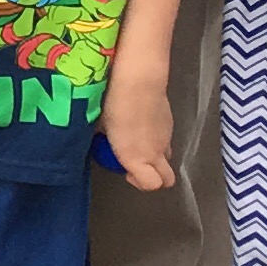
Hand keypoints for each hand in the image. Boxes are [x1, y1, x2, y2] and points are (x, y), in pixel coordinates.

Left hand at [101, 72, 176, 191]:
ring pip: (166, 157)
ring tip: (136, 139)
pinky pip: (166, 139)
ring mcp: (166, 138)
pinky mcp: (170, 122)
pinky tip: (141, 121)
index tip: (126, 171)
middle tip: (135, 163)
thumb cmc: (115, 103)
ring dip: (153, 155)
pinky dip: (156, 138)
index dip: (140, 183)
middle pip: (167, 179)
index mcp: (135, 157)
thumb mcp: (100, 123)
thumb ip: (101, 138)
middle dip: (154, 177)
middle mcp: (154, 152)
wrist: (140, 80)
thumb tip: (96, 138)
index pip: (152, 184)